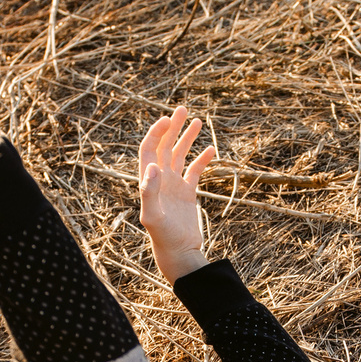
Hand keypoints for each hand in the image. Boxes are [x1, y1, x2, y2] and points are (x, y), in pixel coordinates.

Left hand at [137, 106, 213, 282]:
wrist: (178, 253)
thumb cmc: (162, 237)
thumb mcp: (153, 215)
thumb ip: (149, 191)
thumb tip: (153, 166)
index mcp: (149, 180)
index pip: (149, 148)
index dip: (156, 132)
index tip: (168, 119)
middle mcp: (160, 180)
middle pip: (165, 146)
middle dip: (173, 127)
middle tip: (183, 109)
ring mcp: (174, 185)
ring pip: (180, 155)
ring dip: (187, 138)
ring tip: (197, 121)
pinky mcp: (188, 193)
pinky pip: (194, 171)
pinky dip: (202, 159)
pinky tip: (211, 149)